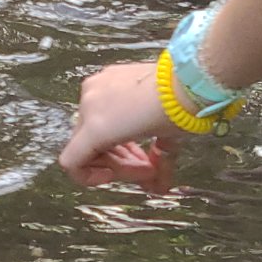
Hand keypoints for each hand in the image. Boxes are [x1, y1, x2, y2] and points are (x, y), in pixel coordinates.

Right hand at [59, 58, 182, 187]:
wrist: (190, 76)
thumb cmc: (178, 113)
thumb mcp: (167, 146)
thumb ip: (156, 170)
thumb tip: (159, 188)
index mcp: (97, 127)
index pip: (72, 162)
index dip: (89, 177)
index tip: (114, 175)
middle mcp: (89, 105)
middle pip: (87, 146)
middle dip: (115, 161)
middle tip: (145, 168)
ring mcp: (97, 86)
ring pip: (94, 125)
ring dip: (117, 144)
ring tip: (146, 151)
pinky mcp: (109, 73)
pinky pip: (102, 105)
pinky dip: (116, 121)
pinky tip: (140, 126)